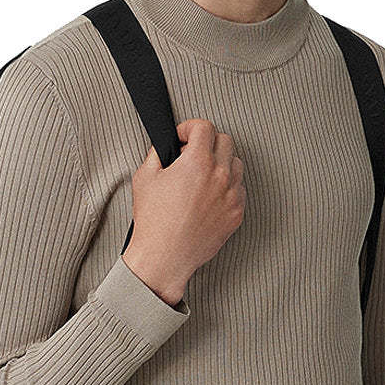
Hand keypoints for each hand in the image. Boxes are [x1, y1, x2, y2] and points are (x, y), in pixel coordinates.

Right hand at [123, 117, 245, 305]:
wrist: (164, 258)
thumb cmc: (153, 222)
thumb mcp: (144, 177)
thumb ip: (157, 152)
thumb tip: (166, 145)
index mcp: (198, 162)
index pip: (205, 127)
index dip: (190, 128)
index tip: (183, 137)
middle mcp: (220, 176)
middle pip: (225, 141)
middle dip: (207, 142)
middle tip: (192, 154)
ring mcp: (232, 196)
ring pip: (236, 164)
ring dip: (221, 163)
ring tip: (203, 176)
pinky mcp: (237, 214)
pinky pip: (239, 189)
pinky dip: (227, 187)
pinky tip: (209, 196)